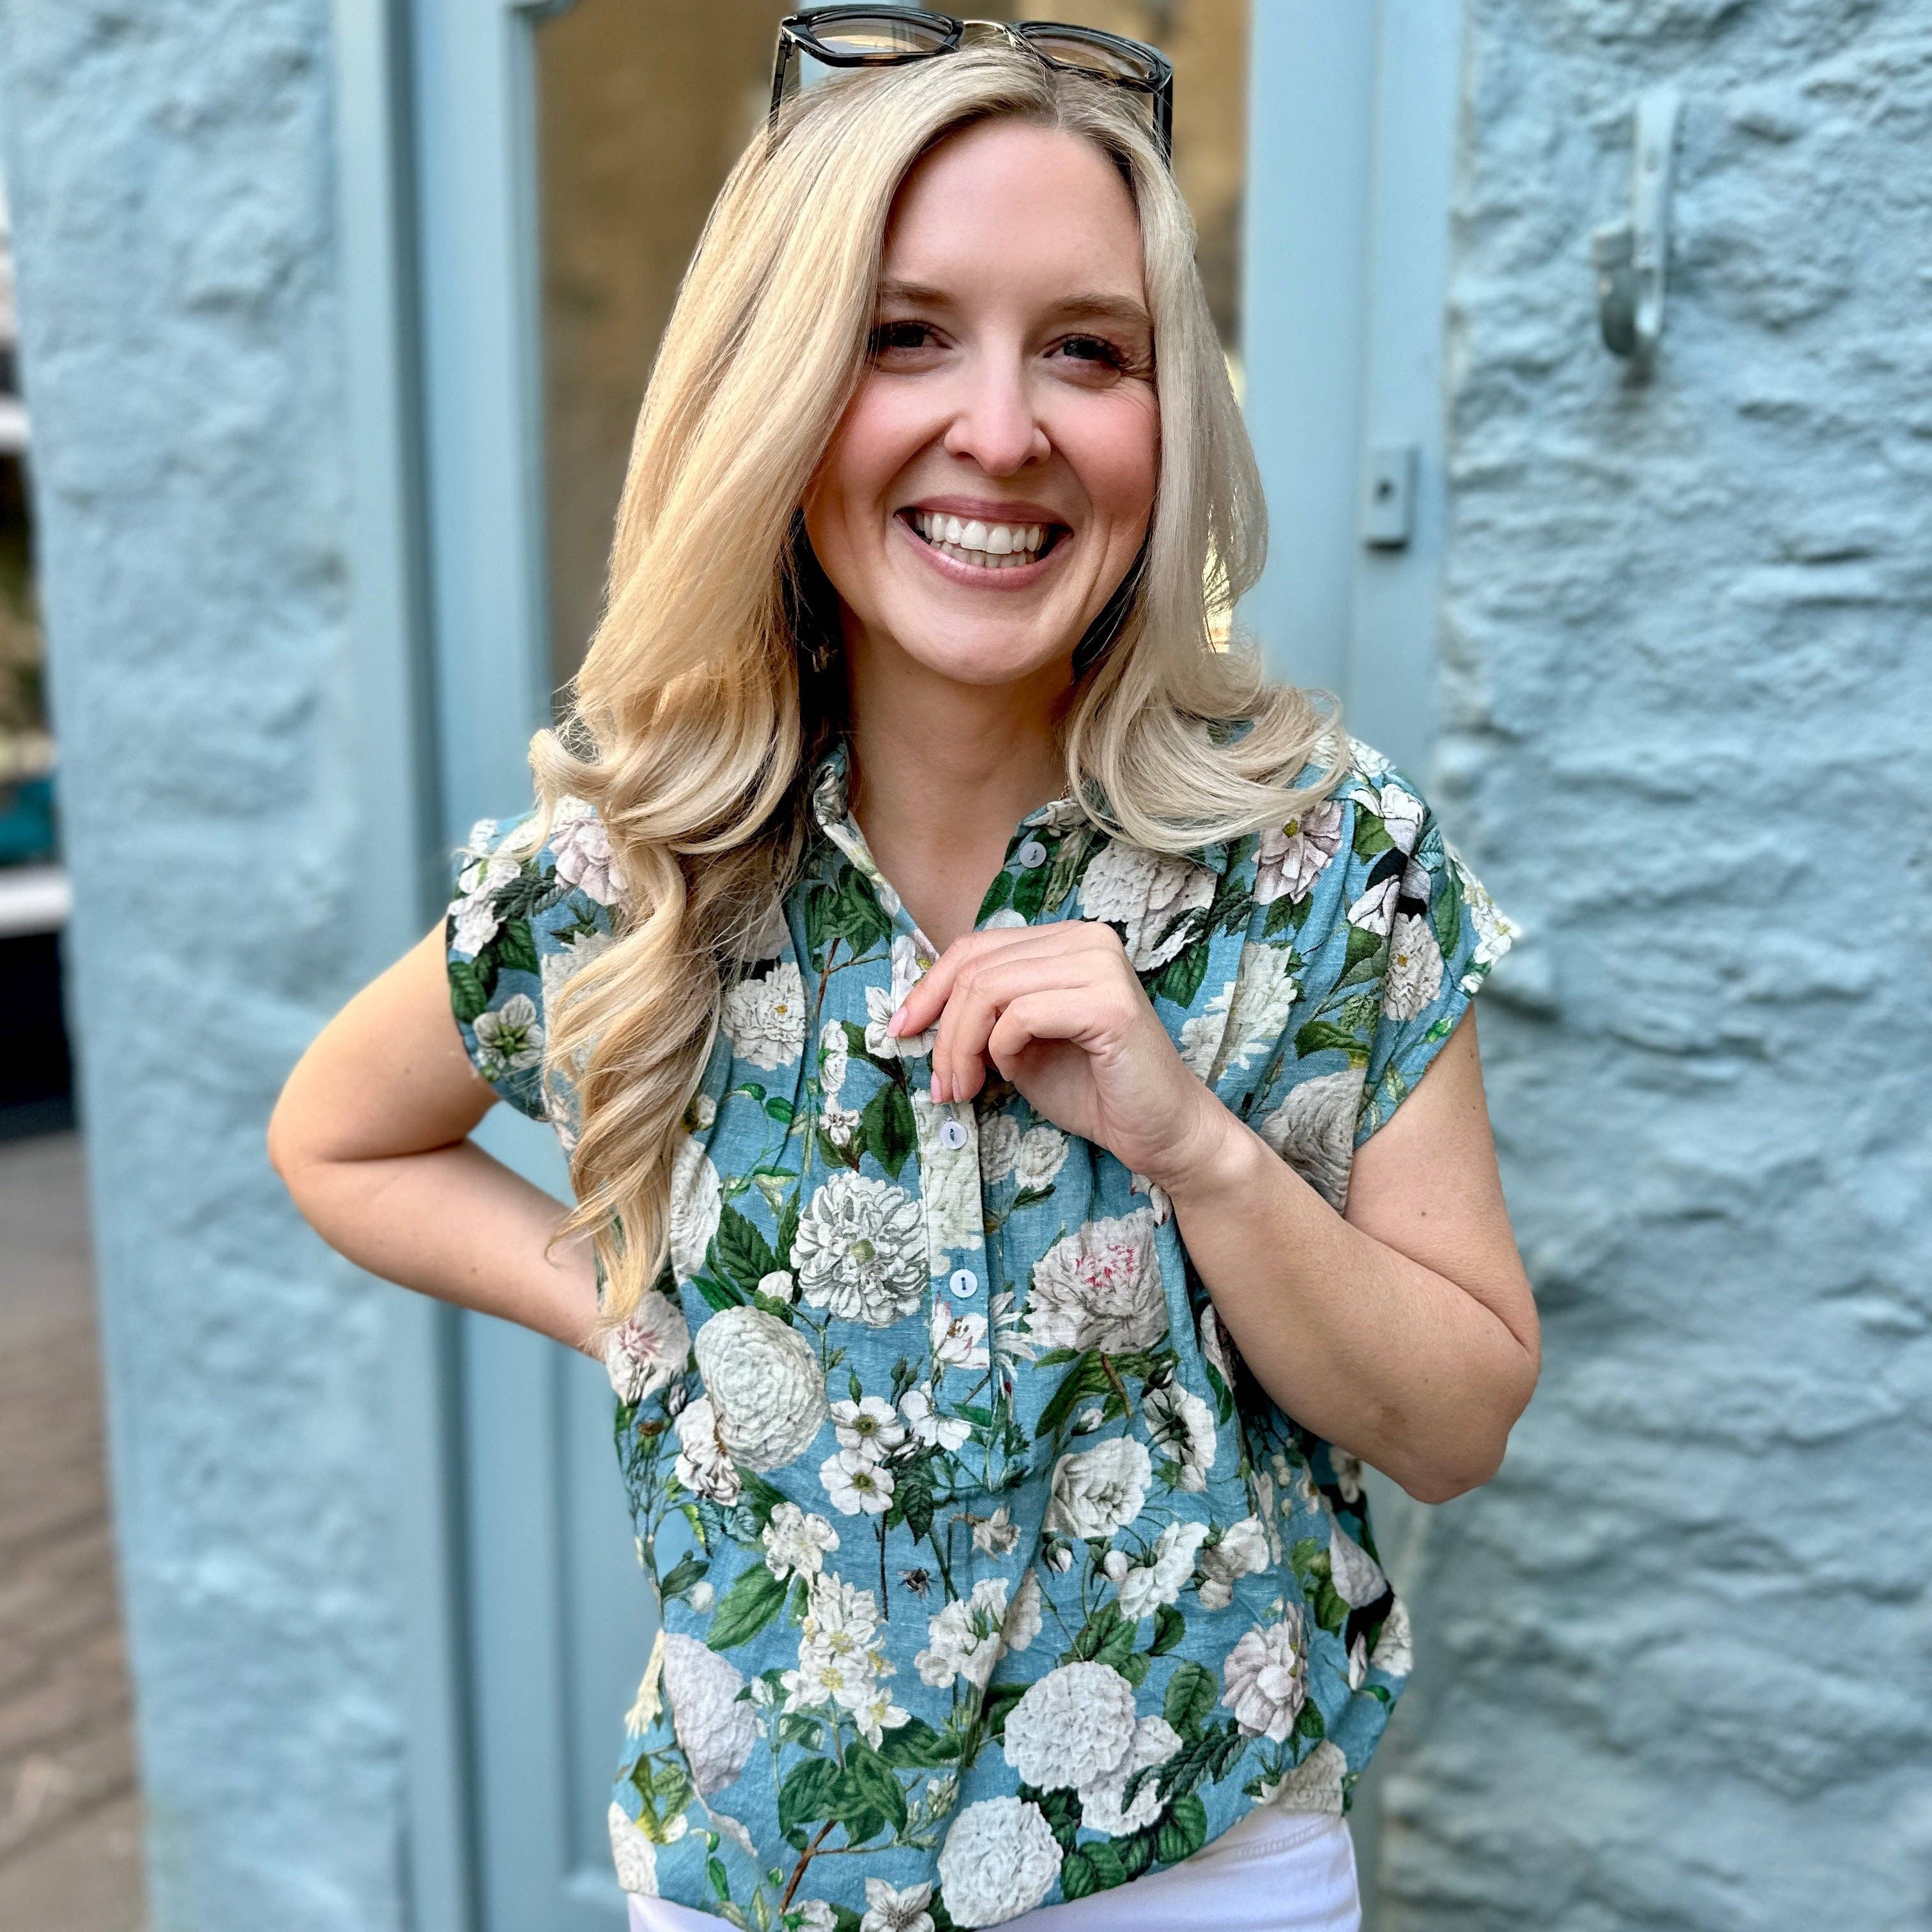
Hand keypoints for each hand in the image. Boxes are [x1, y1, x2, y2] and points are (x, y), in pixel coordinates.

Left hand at [885, 921, 1238, 1193]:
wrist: (1159, 1132)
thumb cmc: (1091, 1089)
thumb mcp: (1018, 1043)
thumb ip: (982, 1015)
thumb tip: (915, 1010)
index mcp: (1066, 939)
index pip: (976, 947)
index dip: (929, 988)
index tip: (900, 1031)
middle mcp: (1087, 938)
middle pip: (977, 967)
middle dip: (942, 1029)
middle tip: (941, 1082)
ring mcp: (1101, 965)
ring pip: (991, 989)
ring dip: (962, 1045)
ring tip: (963, 1087)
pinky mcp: (1109, 1004)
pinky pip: (1022, 1015)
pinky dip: (1002, 1049)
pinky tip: (1012, 1074)